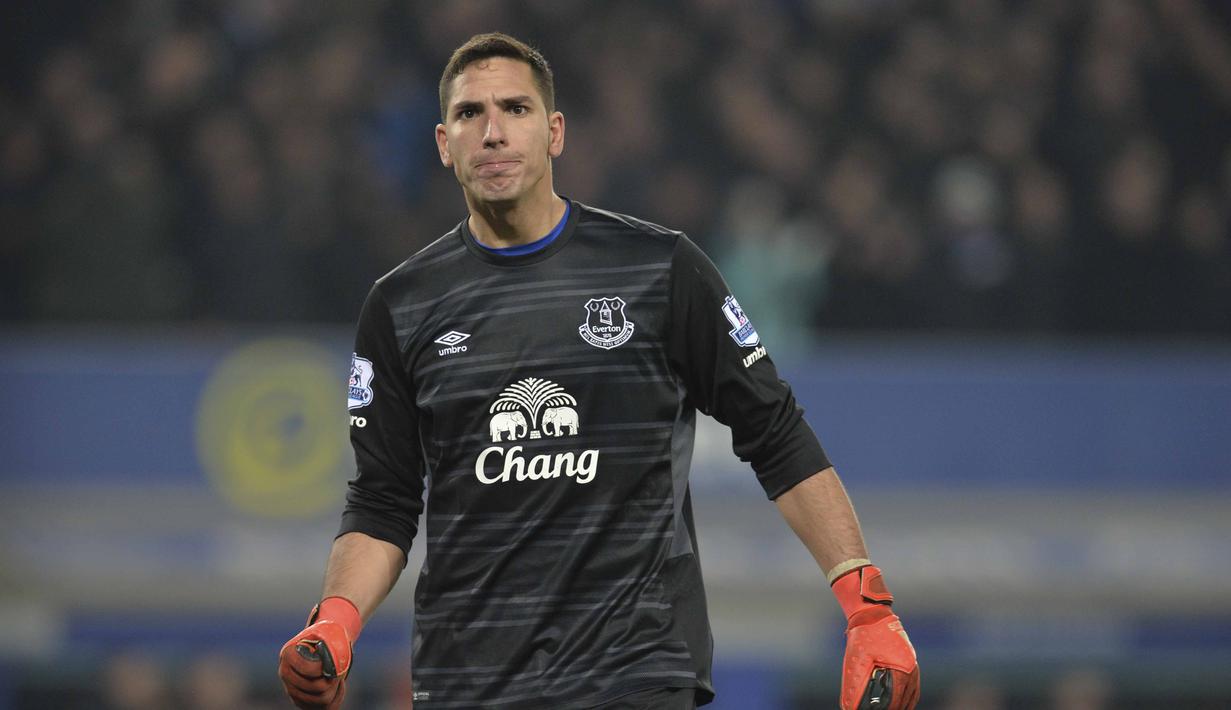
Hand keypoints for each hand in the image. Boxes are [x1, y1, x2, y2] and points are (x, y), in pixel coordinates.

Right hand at [278, 597, 362, 708]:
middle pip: (314, 689)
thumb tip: (332, 664)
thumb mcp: (330, 633)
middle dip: (332, 681)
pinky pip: (320, 709)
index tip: (333, 661)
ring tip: (338, 678)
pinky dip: (334, 700)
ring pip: (318, 702)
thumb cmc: (330, 635)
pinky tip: (337, 687)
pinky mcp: (301, 699)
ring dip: (334, 691)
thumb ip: (328, 645)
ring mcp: (292, 688)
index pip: (308, 671)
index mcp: (288, 654)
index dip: (324, 669)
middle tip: (338, 671)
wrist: (329, 640)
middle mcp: (285, 673)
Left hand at [831, 565, 918, 709]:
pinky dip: (906, 695)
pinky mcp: (909, 660)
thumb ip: (854, 686)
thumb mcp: (856, 661)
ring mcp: (913, 664)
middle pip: (907, 699)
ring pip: (912, 694)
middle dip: (896, 708)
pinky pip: (912, 684)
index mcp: (902, 669)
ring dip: (903, 704)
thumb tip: (848, 707)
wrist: (872, 613)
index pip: (896, 700)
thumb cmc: (864, 635)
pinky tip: (897, 700)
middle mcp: (911, 668)